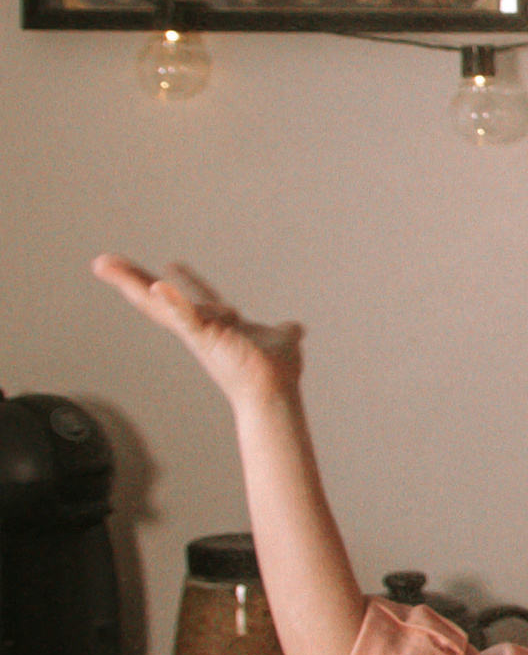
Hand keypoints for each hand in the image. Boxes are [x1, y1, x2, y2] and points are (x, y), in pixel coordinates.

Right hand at [92, 256, 304, 410]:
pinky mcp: (204, 337)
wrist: (275, 392)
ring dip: (130, 282)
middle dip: (132, 279)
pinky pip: (184, 316)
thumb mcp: (283, 339)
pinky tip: (158, 284)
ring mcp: (198, 332)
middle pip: (161, 298)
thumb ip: (286, 331)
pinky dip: (173, 301)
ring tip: (104, 263)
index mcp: (219, 324)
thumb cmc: (277, 371)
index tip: (173, 262)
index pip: (198, 297)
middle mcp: (202, 327)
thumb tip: (296, 328)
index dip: (186, 280)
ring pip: (157, 304)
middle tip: (104, 262)